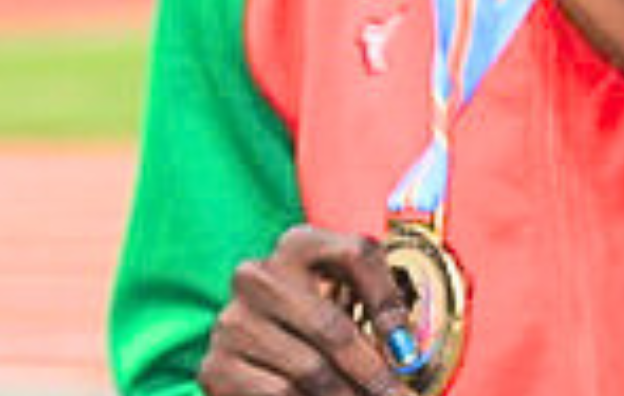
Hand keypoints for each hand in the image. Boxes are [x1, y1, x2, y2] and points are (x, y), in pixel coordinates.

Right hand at [200, 225, 417, 395]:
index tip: (408, 348)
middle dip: (374, 373)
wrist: (256, 348)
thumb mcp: (343, 297)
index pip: (356, 254)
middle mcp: (258, 275)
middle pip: (333, 327)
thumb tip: (405, 352)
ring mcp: (232, 322)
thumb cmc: (314, 323)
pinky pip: (280, 395)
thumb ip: (374, 306)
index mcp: (297, 243)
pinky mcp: (215, 367)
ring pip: (310, 371)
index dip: (388, 300)